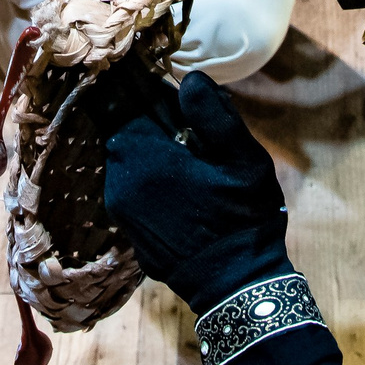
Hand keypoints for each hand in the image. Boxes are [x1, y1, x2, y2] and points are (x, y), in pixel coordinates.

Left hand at [101, 71, 291, 310]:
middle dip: (148, 121)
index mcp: (144, 157)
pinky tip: (180, 189)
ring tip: (188, 161)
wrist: (234, 286)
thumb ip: (214, 115)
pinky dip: (149, 178)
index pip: (123, 102)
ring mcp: (121, 209)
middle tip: (185, 126)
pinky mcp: (128, 229)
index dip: (141, 88)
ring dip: (149, 151)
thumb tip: (189, 79)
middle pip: (123, 131)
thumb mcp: (243, 160)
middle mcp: (121, 181)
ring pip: (126, 160)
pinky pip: (131, 188)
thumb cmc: (243, 218)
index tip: (161, 85)